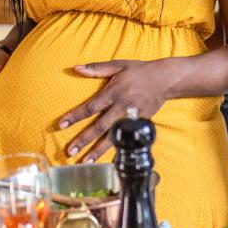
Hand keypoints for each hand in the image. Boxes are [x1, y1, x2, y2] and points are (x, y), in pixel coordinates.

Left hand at [59, 59, 180, 162]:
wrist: (165, 80)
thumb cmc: (140, 71)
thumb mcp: (118, 65)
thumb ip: (96, 68)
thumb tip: (76, 68)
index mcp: (113, 92)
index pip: (90, 107)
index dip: (75, 116)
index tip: (62, 125)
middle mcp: (121, 107)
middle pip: (99, 126)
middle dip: (84, 139)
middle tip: (70, 151)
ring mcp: (131, 118)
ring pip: (112, 137)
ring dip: (97, 150)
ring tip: (85, 161)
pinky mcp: (140, 124)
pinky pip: (127, 140)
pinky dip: (119, 152)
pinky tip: (110, 162)